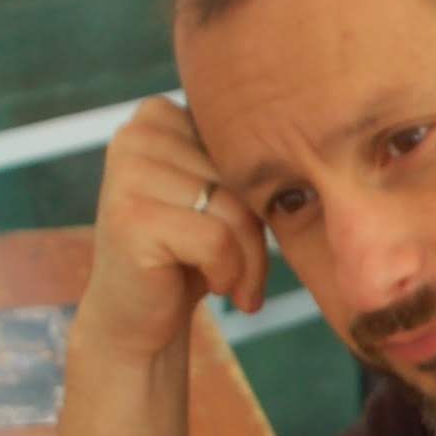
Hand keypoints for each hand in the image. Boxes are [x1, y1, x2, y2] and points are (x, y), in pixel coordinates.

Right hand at [76, 96, 270, 364]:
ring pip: (234, 208)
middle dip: (257, 229)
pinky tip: (213, 287)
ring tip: (231, 281)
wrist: (140, 320)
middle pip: (242, 175)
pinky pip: (217, 241)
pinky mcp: (130, 219)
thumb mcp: (221, 193)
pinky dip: (228, 273)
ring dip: (247, 259)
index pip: (247, 144)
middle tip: (243, 267)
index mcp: (158, 115)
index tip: (241, 228)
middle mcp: (135, 134)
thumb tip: (309, 143)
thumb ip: (245, 159)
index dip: (259, 193)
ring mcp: (127, 174)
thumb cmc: (191, 254)